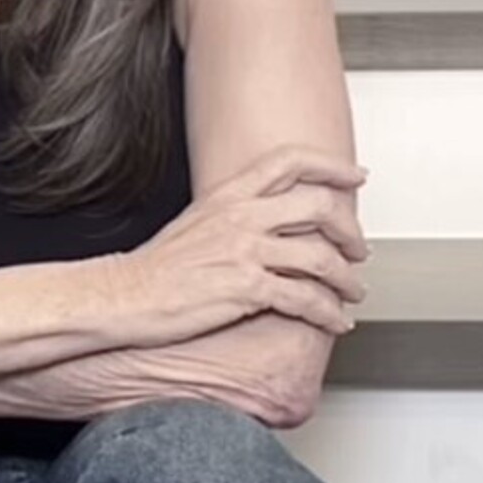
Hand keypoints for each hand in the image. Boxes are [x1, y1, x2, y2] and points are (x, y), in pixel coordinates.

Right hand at [111, 143, 369, 347]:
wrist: (124, 297)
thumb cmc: (155, 269)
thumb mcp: (196, 223)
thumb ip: (234, 215)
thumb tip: (268, 223)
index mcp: (228, 195)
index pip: (291, 161)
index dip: (332, 166)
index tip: (356, 177)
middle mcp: (241, 217)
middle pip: (319, 207)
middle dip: (350, 231)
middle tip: (359, 249)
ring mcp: (245, 252)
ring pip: (321, 257)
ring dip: (347, 279)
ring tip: (353, 292)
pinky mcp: (247, 290)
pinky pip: (305, 299)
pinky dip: (329, 313)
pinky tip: (335, 321)